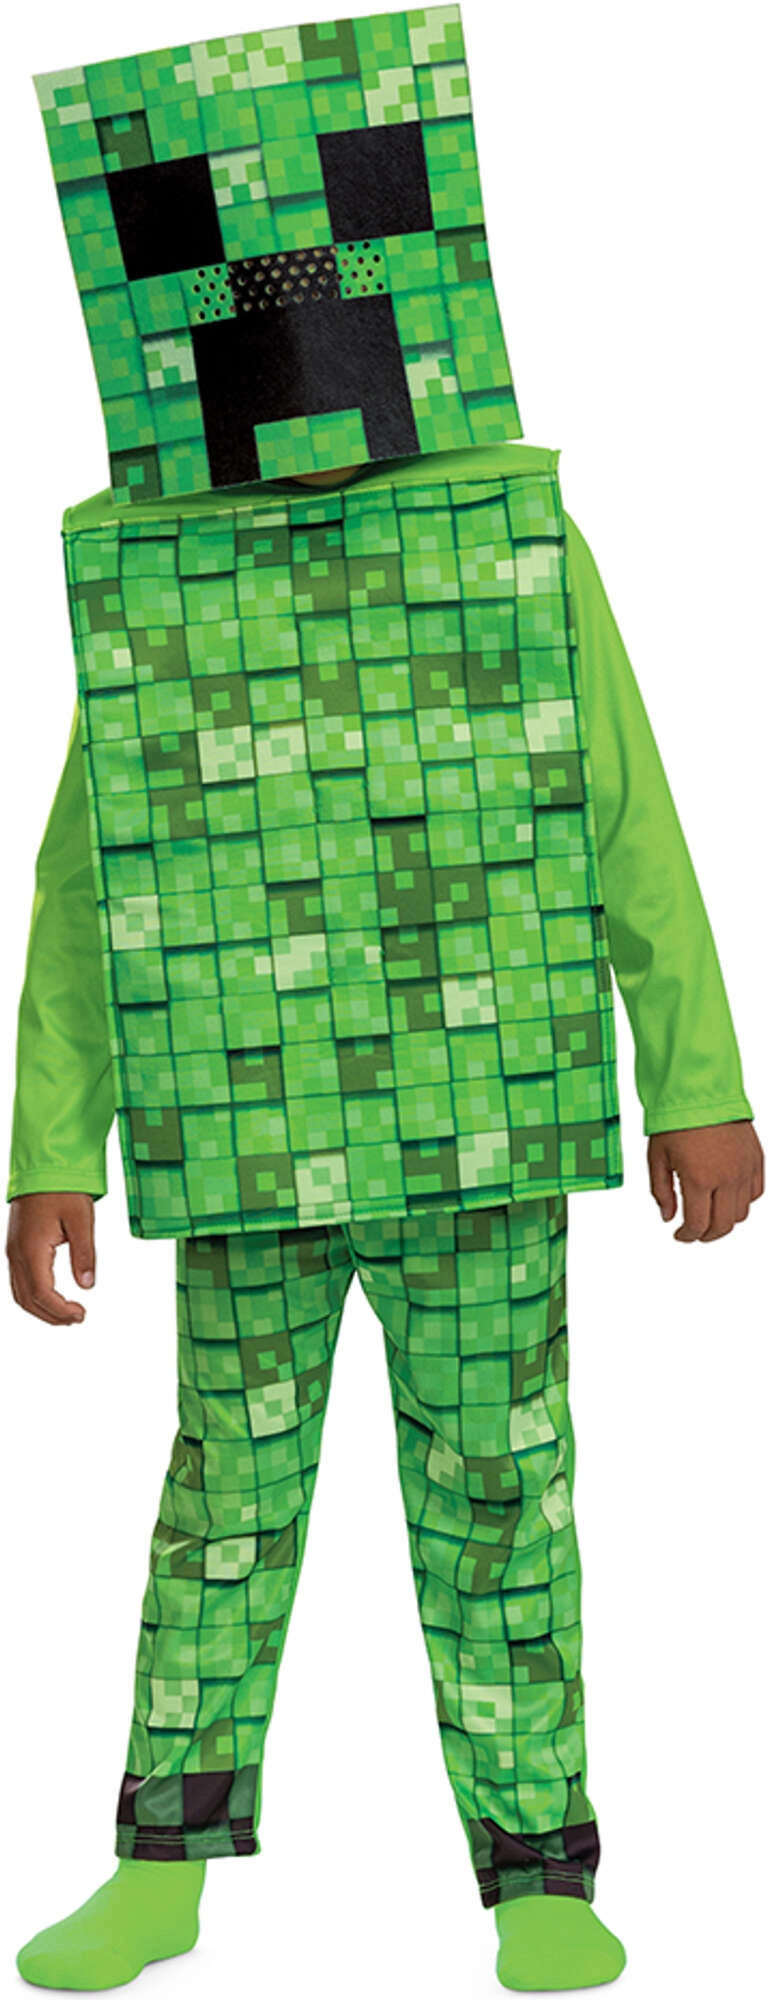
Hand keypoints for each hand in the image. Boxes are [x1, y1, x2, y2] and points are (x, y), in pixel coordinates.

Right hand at [6, 1192, 96, 1322]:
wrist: (42, 1167)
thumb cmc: (62, 1188)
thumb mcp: (81, 1220)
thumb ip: (84, 1254)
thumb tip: (87, 1285)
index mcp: (31, 1249)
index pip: (42, 1293)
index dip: (61, 1310)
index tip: (81, 1314)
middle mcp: (17, 1253)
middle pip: (27, 1299)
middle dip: (51, 1315)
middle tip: (77, 1318)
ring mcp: (13, 1250)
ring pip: (19, 1293)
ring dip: (41, 1309)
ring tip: (66, 1313)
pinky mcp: (15, 1246)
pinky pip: (18, 1281)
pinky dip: (33, 1296)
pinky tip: (51, 1297)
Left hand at [647, 1121, 763, 1241]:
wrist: (701, 1090)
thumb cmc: (676, 1120)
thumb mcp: (657, 1158)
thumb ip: (661, 1191)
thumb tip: (668, 1217)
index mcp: (699, 1179)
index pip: (698, 1225)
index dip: (687, 1236)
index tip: (680, 1235)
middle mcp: (726, 1178)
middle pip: (723, 1225)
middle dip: (707, 1235)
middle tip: (696, 1232)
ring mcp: (745, 1169)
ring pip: (742, 1213)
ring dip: (725, 1220)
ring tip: (711, 1215)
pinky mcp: (756, 1159)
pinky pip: (756, 1192)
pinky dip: (743, 1202)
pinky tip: (729, 1197)